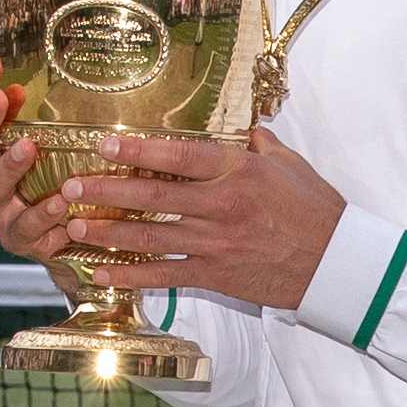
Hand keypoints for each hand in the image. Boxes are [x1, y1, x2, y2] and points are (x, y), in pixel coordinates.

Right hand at [0, 54, 70, 260]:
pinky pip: (26, 228)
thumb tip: (17, 54)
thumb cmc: (47, 173)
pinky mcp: (19, 240)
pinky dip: (41, 215)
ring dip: (8, 166)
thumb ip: (25, 101)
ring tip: (29, 148)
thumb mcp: (36, 132)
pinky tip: (60, 200)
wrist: (67, 233)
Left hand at [64, 126, 349, 313]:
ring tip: (72, 226)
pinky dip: (130, 275)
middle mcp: (221, 205)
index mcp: (237, 171)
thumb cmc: (317, 210)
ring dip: (108, 233)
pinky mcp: (216, 275)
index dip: (136, 150)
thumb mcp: (290, 166)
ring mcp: (216, 243)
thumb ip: (259, 146)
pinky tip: (101, 272)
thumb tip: (244, 130)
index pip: (178, 156)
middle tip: (69, 187)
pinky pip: (165, 276)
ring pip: (150, 237)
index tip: (102, 144)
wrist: (337, 263)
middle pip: (152, 196)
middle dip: (106, 191)